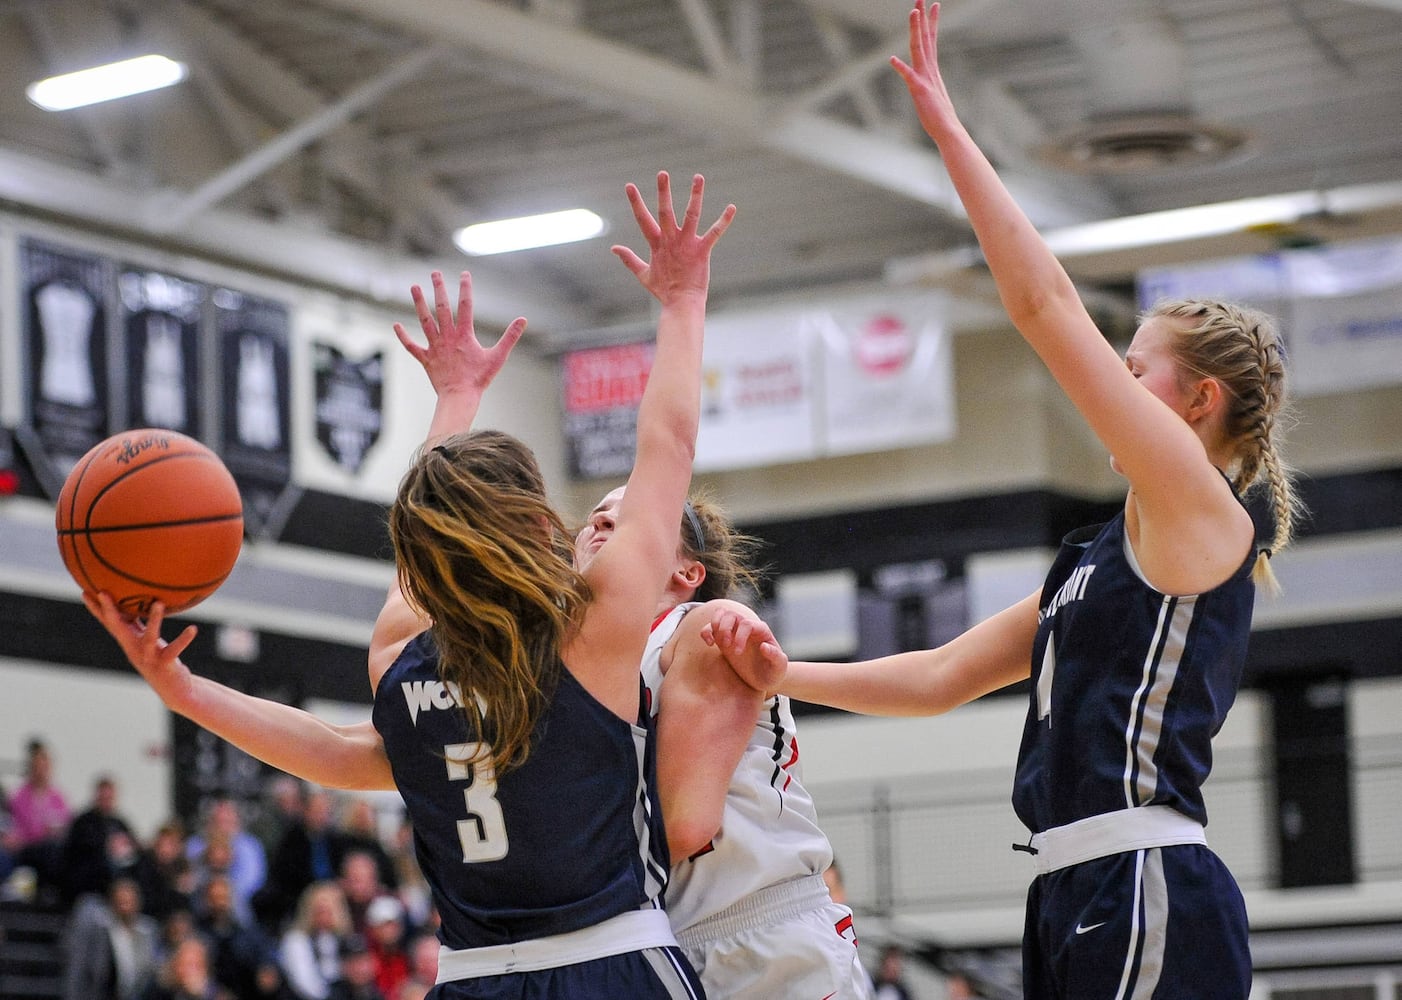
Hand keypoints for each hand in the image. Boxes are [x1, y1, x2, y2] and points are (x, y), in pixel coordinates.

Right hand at [83, 593, 197, 709]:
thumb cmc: (161, 660)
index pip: (110, 623)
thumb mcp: (148, 640)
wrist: (174, 690)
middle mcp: (135, 649)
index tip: (85, 591)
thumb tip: (140, 600)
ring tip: (159, 603)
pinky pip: (175, 649)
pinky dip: (183, 639)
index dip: (97, 609)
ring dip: (155, 620)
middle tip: (103, 592)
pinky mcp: (165, 665)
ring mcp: (149, 658)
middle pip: (119, 628)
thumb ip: (141, 624)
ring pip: (150, 637)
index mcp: (130, 641)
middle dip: (109, 611)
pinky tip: (192, 629)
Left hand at [393, 270, 526, 401]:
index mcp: (464, 335)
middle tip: (435, 273)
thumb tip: (523, 320)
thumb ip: (510, 337)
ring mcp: (435, 347)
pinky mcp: (426, 359)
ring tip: (414, 286)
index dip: (465, 288)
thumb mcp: (498, 357)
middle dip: (438, 288)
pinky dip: (403, 336)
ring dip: (419, 303)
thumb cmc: (480, 379)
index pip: (465, 305)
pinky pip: (412, 346)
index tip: (464, 274)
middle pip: (442, 308)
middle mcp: (447, 337)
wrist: (460, 397)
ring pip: (425, 320)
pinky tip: (395, 325)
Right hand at [612, 172, 735, 307]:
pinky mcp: (702, 251)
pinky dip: (724, 220)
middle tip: (662, 173)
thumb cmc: (664, 291)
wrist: (681, 304)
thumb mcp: (643, 274)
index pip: (643, 219)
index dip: (636, 202)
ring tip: (698, 177)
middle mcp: (671, 240)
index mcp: (657, 244)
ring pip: (691, 215)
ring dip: (695, 195)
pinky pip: (715, 233)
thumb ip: (629, 259)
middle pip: (665, 212)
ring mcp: (687, 244)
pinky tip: (732, 207)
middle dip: (663, 192)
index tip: (629, 185)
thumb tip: (614, 248)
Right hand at [699, 607, 787, 695]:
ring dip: (714, 625)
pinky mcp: (725, 639)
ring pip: (721, 614)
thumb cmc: (774, 672)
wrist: (765, 678)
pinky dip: (706, 631)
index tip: (738, 653)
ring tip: (715, 642)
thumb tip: (764, 646)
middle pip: (731, 614)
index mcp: (761, 630)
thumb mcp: (779, 668)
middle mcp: (747, 627)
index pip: (747, 624)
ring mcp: (735, 631)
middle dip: (725, 628)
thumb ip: (776, 656)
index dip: (740, 636)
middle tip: (726, 646)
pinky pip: (712, 627)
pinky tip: (710, 643)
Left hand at [890, 1, 957, 139]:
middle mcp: (929, 70)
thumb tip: (923, 81)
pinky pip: (909, 77)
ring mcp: (925, 78)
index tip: (932, 5)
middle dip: (922, 17)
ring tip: (912, 12)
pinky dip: (901, 68)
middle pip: (925, 38)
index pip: (931, 40)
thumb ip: (926, 84)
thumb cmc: (939, 116)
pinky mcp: (920, 91)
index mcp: (932, 69)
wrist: (947, 131)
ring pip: (919, 49)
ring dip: (915, 30)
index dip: (931, 22)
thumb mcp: (931, 95)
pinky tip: (892, 59)